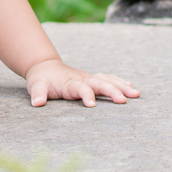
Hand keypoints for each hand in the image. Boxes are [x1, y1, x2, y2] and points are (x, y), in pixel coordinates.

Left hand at [24, 59, 140, 107]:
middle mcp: (82, 79)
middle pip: (99, 83)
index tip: (92, 105)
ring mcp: (89, 78)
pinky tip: (130, 87)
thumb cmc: (41, 79)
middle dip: (112, 91)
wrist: (45, 66)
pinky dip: (119, 82)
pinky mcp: (92, 79)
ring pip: (107, 80)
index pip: (80, 88)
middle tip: (123, 100)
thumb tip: (37, 103)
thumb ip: (37, 94)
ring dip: (121, 86)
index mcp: (70, 83)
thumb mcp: (36, 86)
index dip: (86, 95)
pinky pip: (108, 79)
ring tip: (136, 94)